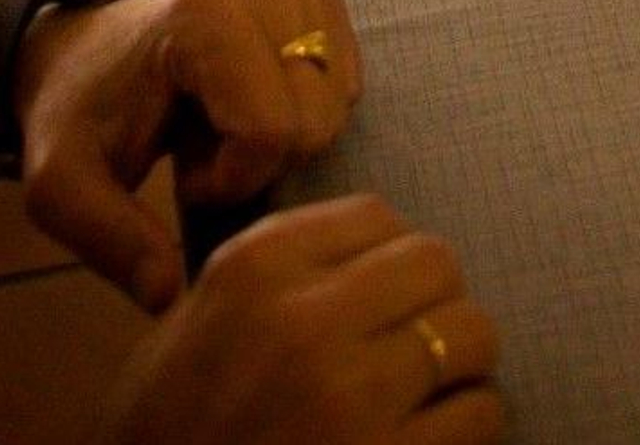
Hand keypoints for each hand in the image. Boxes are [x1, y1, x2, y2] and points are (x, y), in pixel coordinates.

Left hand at [16, 0, 361, 313]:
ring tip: (224, 125)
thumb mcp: (64, 187)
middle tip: (205, 150)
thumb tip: (170, 297)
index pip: (270, 129)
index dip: (232, 178)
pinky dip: (306, 109)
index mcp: (206, 17)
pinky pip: (345, 81)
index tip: (185, 173)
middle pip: (313, 119)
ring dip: (285, 137)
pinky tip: (253, 101)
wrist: (89, 51)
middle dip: (262, 161)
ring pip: (336, 104)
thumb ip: (113, 241)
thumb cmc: (82, 111)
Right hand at [94, 193, 501, 444]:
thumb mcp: (188, 328)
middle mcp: (308, 318)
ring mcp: (352, 396)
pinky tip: (436, 435)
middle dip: (434, 300)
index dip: (388, 256)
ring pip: (472, 332)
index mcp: (257, 267)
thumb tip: (364, 251)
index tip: (382, 293)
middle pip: (435, 263)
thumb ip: (272, 276)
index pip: (375, 216)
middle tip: (414, 340)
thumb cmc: (160, 434)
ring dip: (462, 360)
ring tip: (433, 388)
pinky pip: (479, 412)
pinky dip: (471, 420)